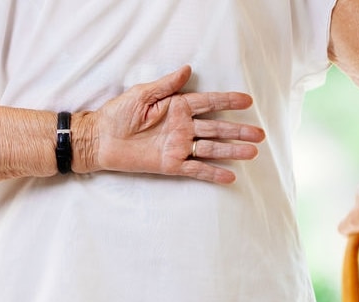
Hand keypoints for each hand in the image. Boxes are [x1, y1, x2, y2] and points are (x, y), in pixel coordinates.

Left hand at [85, 65, 265, 183]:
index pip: (208, 103)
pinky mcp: (170, 164)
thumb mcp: (141, 94)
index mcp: (177, 107)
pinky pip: (195, 169)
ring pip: (211, 149)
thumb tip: (188, 70)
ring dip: (231, 151)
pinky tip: (230, 176)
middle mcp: (181, 127)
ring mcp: (178, 147)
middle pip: (216, 128)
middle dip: (238, 131)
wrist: (99, 139)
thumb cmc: (117, 114)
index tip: (247, 101)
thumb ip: (166, 85)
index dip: (228, 102)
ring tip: (252, 153)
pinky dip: (212, 172)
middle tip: (260, 134)